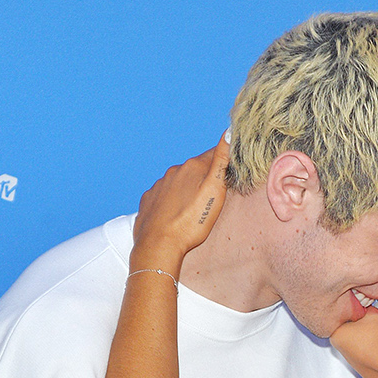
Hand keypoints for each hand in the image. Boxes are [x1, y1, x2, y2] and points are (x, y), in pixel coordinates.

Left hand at [131, 134, 229, 272]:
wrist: (159, 245)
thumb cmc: (190, 223)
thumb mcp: (214, 192)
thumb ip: (221, 162)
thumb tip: (228, 133)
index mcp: (192, 167)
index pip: (213, 156)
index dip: (223, 163)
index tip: (229, 174)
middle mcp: (174, 171)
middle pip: (194, 169)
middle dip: (203, 179)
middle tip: (210, 198)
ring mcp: (159, 185)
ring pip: (177, 182)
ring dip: (185, 190)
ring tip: (191, 210)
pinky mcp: (148, 200)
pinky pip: (162, 195)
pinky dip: (170, 201)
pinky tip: (174, 214)